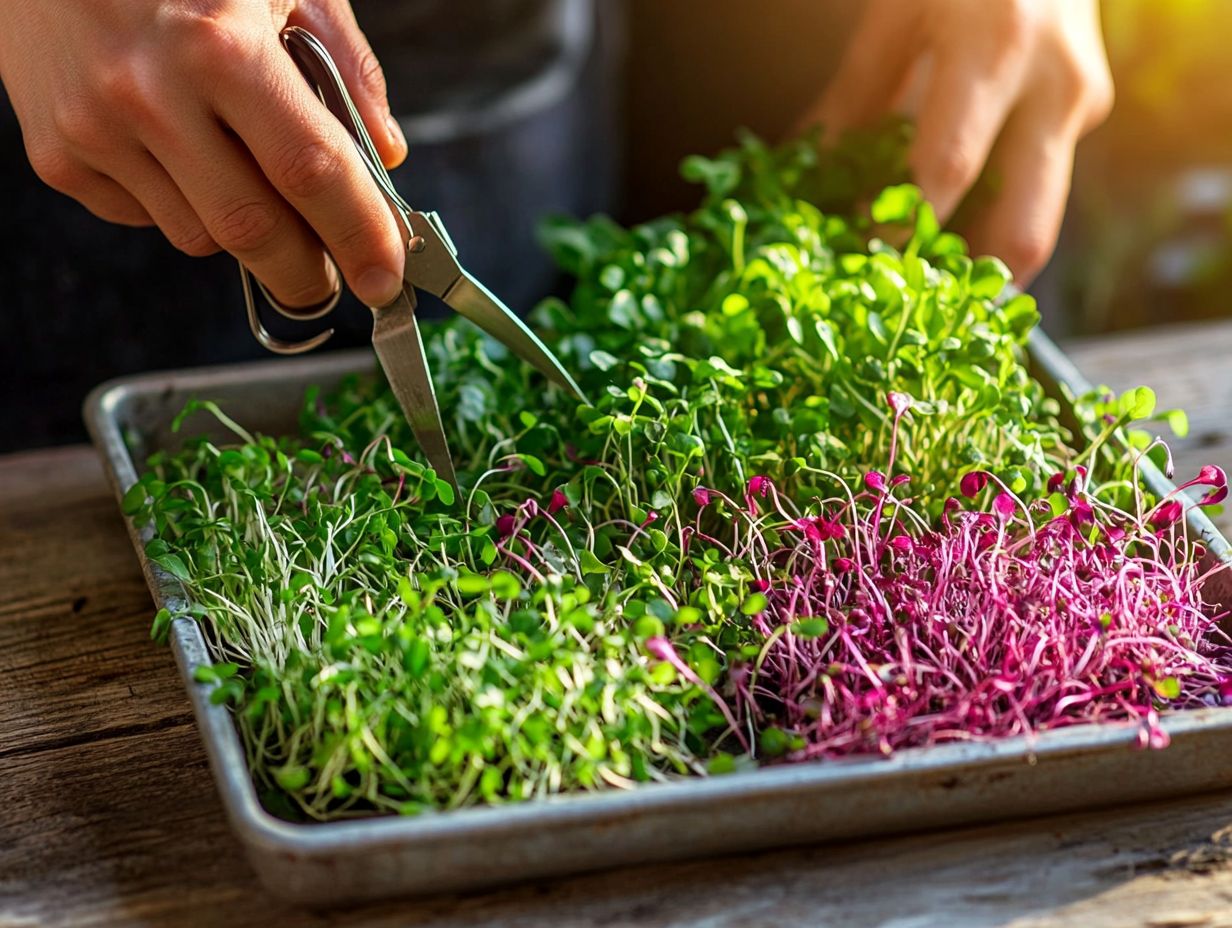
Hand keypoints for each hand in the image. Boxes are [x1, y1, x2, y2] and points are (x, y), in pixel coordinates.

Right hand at [0, 0, 408, 307]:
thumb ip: (345, 64)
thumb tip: (385, 154)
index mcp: (219, 43)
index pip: (312, 170)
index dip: (360, 234)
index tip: (385, 276)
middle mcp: (150, 92)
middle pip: (253, 230)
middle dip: (306, 273)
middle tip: (332, 279)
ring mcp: (93, 128)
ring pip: (199, 237)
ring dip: (240, 231)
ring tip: (243, 175)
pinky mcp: (55, 156)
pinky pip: (144, 220)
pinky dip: (179, 205)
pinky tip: (177, 153)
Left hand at [799, 0, 1112, 283]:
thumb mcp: (897, 14)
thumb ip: (853, 97)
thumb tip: (804, 170)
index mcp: (995, 50)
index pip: (946, 171)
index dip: (902, 232)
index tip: (859, 271)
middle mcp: (1053, 87)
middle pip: (1024, 229)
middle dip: (967, 288)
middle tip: (913, 319)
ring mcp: (1081, 106)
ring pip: (1041, 224)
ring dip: (983, 266)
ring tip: (927, 295)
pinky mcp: (1088, 114)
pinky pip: (1038, 189)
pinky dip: (992, 221)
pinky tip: (951, 238)